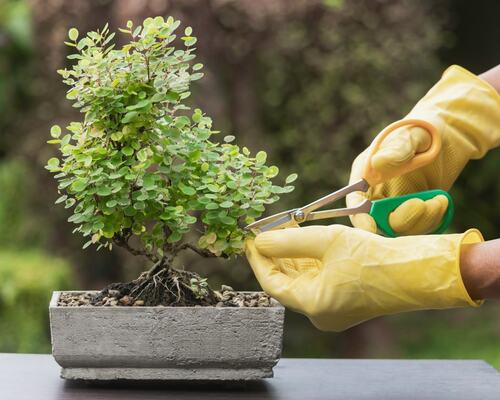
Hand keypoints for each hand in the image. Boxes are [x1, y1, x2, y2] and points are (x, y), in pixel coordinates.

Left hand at [246, 225, 481, 331]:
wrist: (414, 271)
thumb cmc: (374, 258)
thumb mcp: (326, 241)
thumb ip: (288, 241)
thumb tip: (259, 240)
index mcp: (312, 305)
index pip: (272, 282)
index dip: (258, 259)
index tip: (249, 239)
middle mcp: (319, 312)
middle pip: (286, 280)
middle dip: (275, 253)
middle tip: (266, 228)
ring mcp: (331, 308)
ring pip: (301, 278)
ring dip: (291, 254)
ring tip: (284, 227)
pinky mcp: (343, 299)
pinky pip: (316, 279)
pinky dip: (307, 260)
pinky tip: (302, 239)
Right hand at [347, 65, 499, 234]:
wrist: (449, 135)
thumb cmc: (422, 129)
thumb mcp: (410, 135)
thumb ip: (396, 150)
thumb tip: (376, 164)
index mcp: (366, 175)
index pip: (355, 203)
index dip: (359, 217)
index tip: (372, 227)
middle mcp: (377, 194)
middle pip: (377, 222)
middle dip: (399, 219)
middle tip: (421, 204)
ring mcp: (396, 205)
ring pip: (400, 228)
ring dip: (420, 220)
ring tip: (438, 200)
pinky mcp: (415, 213)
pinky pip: (418, 228)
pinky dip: (431, 220)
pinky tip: (441, 201)